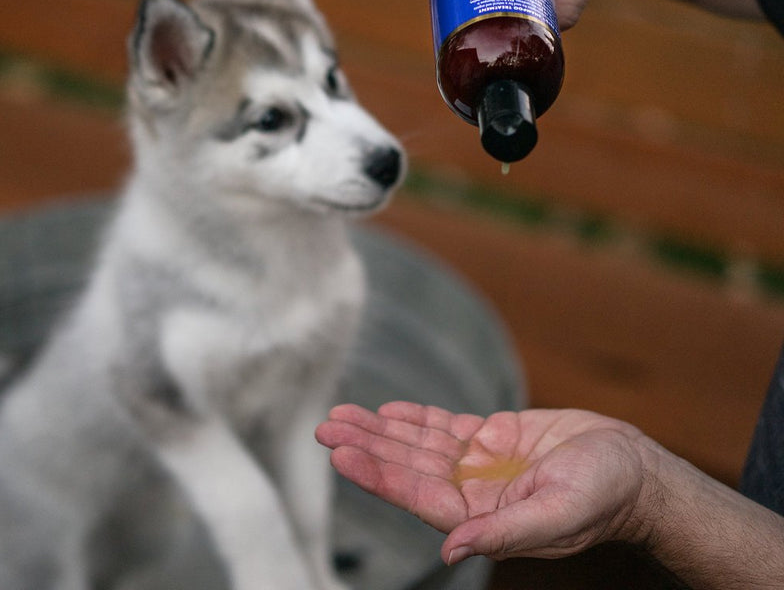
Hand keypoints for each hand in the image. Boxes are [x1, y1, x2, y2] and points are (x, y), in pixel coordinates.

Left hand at [316, 402, 648, 564]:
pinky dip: (416, 416)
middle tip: (326, 426)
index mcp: (483, 515)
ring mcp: (481, 462)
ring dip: (381, 428)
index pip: (417, 494)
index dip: (378, 473)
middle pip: (408, 465)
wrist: (633, 466)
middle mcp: (473, 489)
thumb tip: (450, 550)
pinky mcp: (493, 436)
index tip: (342, 452)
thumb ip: (505, 532)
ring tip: (342, 413)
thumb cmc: (605, 495)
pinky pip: (444, 425)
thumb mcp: (558, 514)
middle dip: (367, 444)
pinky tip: (389, 410)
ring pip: (419, 442)